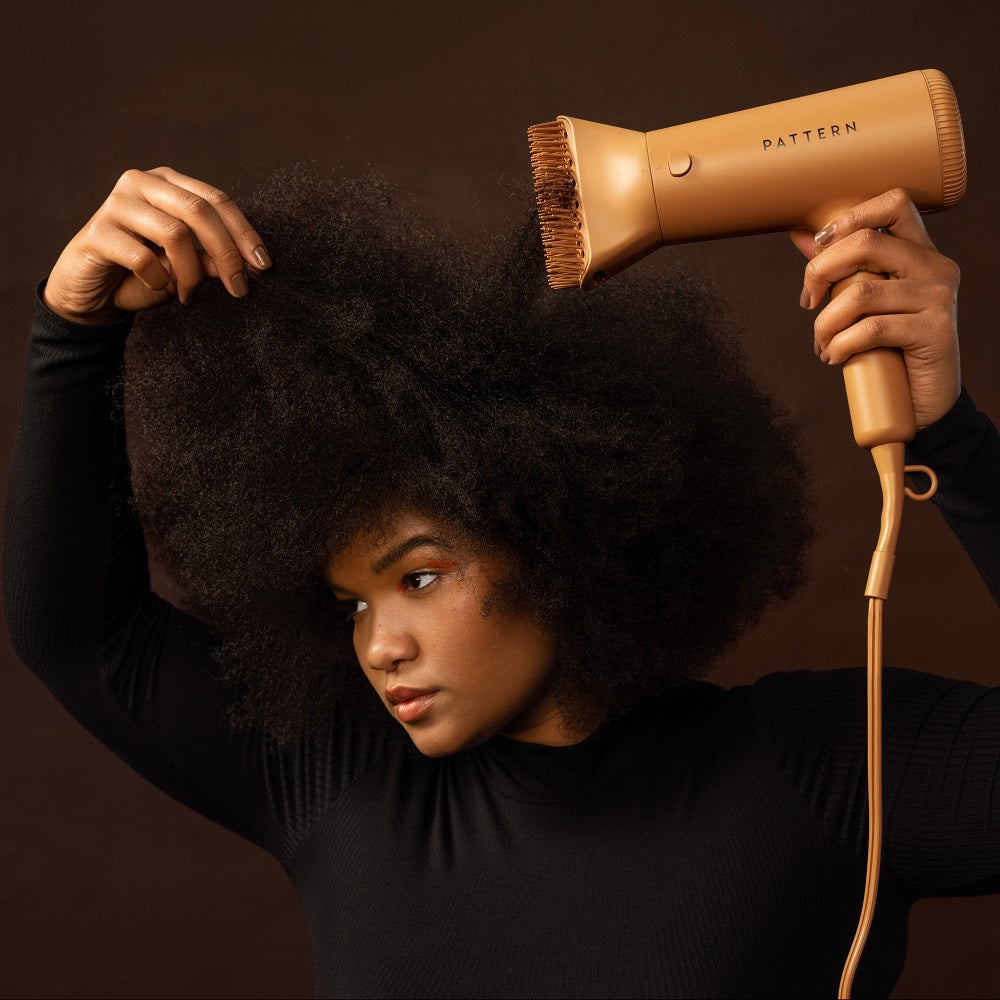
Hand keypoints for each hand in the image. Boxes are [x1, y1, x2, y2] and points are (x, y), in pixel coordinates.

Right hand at [43, 167, 270, 324]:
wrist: (93, 291)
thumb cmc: (143, 273)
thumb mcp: (186, 267)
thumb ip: (212, 259)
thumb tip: (248, 263)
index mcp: (168, 183)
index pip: (216, 200)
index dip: (244, 232)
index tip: (263, 264)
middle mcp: (141, 183)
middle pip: (199, 210)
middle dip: (227, 253)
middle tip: (239, 287)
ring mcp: (116, 204)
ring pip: (175, 234)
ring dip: (191, 273)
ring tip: (189, 294)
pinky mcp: (97, 231)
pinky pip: (143, 258)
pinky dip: (159, 280)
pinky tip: (156, 287)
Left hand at [790, 188, 960, 429]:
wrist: (926, 402)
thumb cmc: (890, 350)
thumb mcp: (865, 305)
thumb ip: (841, 268)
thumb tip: (801, 235)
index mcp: (921, 253)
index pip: (894, 204)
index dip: (849, 218)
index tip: (818, 250)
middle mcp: (936, 267)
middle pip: (867, 242)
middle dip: (820, 271)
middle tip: (808, 302)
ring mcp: (939, 298)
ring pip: (861, 293)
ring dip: (825, 323)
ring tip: (822, 344)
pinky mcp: (936, 331)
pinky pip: (872, 329)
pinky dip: (841, 345)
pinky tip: (835, 358)